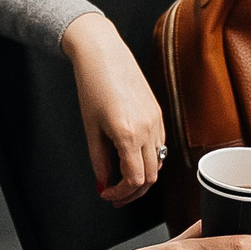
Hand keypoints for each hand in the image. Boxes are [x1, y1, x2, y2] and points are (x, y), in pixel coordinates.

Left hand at [62, 10, 165, 201]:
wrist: (103, 54)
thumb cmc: (93, 85)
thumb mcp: (91, 128)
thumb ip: (99, 160)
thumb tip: (103, 182)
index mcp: (128, 134)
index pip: (135, 180)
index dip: (121, 194)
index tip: (107, 194)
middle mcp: (148, 129)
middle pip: (151, 176)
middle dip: (133, 192)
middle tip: (115, 195)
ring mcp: (156, 121)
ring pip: (158, 162)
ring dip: (143, 176)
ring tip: (123, 179)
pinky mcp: (158, 114)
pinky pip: (160, 145)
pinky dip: (148, 158)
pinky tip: (132, 157)